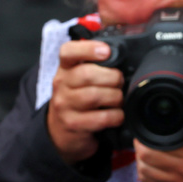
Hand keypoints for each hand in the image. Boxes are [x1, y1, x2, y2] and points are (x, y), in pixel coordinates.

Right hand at [47, 40, 123, 163]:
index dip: (88, 48)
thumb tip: (121, 56)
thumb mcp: (79, 79)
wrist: (62, 131)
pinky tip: (117, 116)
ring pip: (95, 96)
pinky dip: (115, 116)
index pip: (68, 52)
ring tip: (118, 100)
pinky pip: (100, 118)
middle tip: (120, 82)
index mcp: (65, 68)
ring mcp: (64, 105)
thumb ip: (95, 66)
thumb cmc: (77, 100)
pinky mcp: (73, 124)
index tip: (106, 51)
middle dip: (112, 77)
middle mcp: (61, 84)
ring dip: (115, 97)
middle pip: (87, 74)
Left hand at [134, 78, 182, 181]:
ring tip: (146, 145)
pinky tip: (150, 161)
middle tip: (144, 132)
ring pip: (145, 171)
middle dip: (141, 143)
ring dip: (141, 158)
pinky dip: (145, 172)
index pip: (159, 142)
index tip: (149, 123)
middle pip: (147, 157)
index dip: (148, 132)